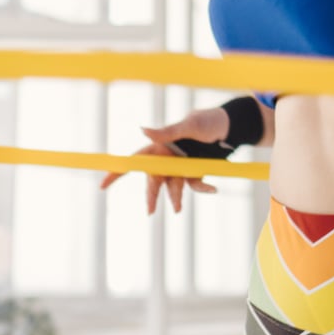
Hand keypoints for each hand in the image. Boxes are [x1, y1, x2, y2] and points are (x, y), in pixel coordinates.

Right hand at [99, 106, 225, 213]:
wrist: (230, 129)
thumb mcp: (189, 125)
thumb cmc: (207, 122)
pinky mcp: (195, 175)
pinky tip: (212, 188)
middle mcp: (168, 160)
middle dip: (151, 196)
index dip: (118, 172)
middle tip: (150, 211)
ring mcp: (181, 169)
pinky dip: (203, 188)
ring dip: (176, 198)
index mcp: (160, 147)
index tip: (102, 183)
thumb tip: (142, 130)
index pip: (135, 161)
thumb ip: (168, 132)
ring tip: (178, 209)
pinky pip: (195, 186)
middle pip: (154, 181)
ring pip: (174, 188)